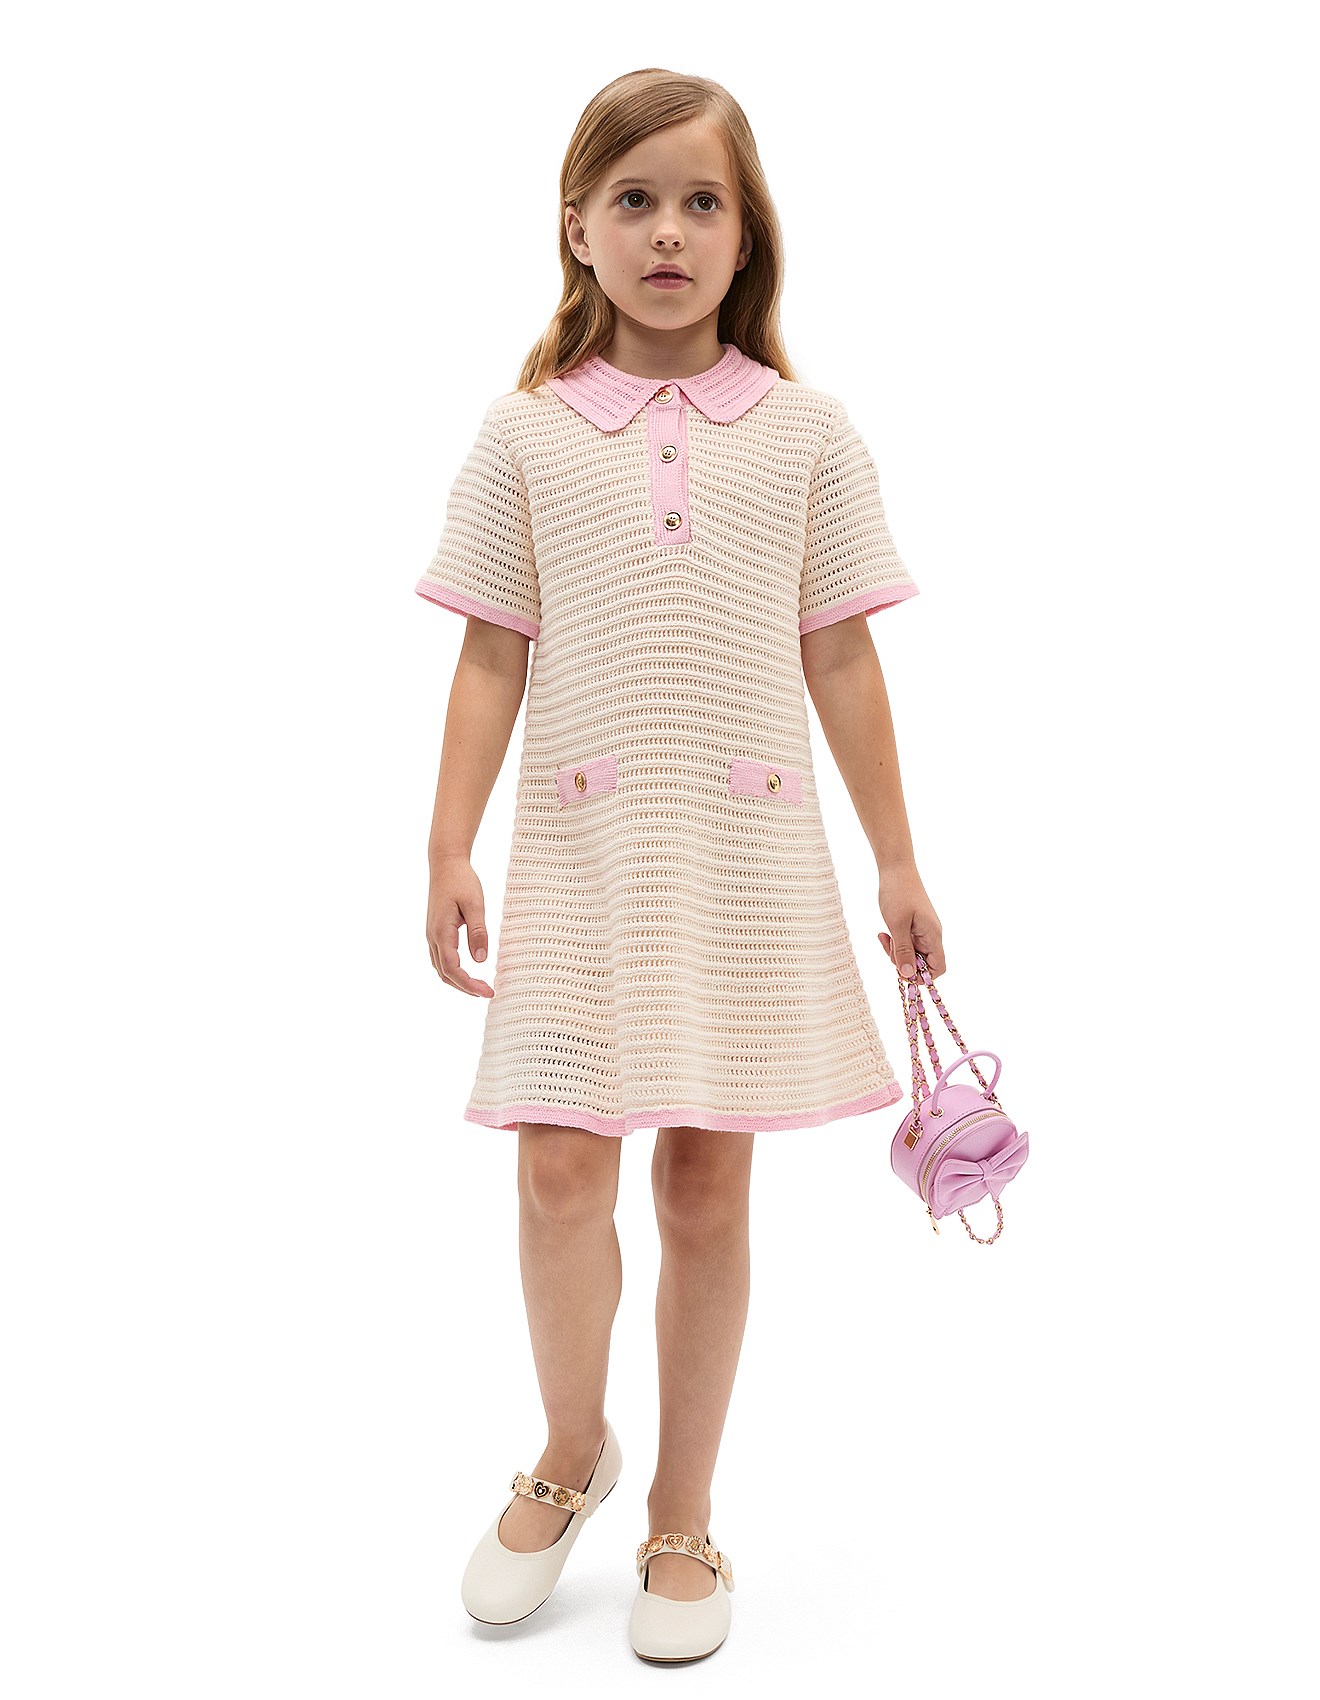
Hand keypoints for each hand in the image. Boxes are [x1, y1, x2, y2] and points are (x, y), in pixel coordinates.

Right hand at [427, 853, 493, 996]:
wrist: (445, 863)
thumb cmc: (462, 880)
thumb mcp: (475, 904)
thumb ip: (478, 932)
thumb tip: (481, 960)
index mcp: (441, 932)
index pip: (452, 969)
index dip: (469, 985)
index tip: (488, 992)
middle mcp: (432, 937)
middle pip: (444, 974)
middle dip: (465, 987)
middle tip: (488, 993)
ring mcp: (432, 935)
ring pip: (440, 968)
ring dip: (458, 981)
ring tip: (480, 987)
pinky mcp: (435, 931)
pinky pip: (441, 958)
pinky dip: (453, 971)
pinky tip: (468, 972)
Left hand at [876, 860, 944, 980]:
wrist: (896, 869)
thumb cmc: (898, 893)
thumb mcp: (897, 925)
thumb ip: (903, 951)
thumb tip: (908, 975)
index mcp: (933, 935)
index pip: (938, 967)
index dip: (922, 975)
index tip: (902, 969)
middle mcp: (931, 935)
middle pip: (923, 963)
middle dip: (904, 962)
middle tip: (889, 947)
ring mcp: (923, 930)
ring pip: (912, 954)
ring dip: (897, 951)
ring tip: (884, 936)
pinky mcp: (914, 925)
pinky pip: (907, 942)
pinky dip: (895, 942)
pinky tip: (884, 933)